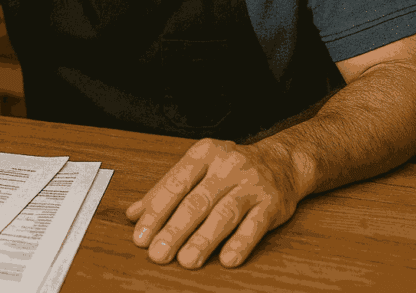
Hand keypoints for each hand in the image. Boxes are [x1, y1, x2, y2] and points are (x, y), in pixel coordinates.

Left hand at [125, 138, 305, 268]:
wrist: (282, 162)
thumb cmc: (231, 168)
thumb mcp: (197, 168)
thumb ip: (165, 190)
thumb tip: (133, 215)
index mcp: (204, 153)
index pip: (175, 184)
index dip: (156, 212)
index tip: (141, 235)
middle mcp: (228, 166)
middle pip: (197, 201)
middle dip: (174, 230)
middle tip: (157, 254)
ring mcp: (252, 184)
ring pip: (224, 214)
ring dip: (204, 240)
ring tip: (186, 260)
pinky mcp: (272, 204)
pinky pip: (255, 226)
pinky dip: (241, 243)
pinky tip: (227, 259)